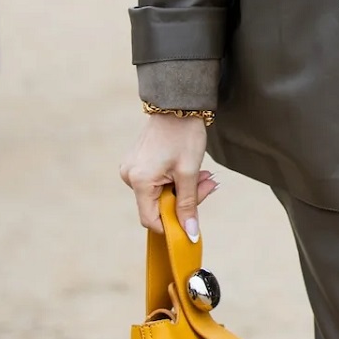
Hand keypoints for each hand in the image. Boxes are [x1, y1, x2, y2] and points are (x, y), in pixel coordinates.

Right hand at [120, 114, 217, 237]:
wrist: (178, 105)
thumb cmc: (184, 135)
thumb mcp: (189, 172)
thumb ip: (189, 205)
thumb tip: (190, 234)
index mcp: (139, 180)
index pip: (151, 219)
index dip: (172, 224)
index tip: (193, 219)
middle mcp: (129, 176)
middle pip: (158, 205)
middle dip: (186, 200)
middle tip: (209, 185)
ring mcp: (132, 168)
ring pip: (160, 193)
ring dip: (184, 189)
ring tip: (204, 174)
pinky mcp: (138, 162)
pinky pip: (156, 181)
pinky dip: (175, 180)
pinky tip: (190, 169)